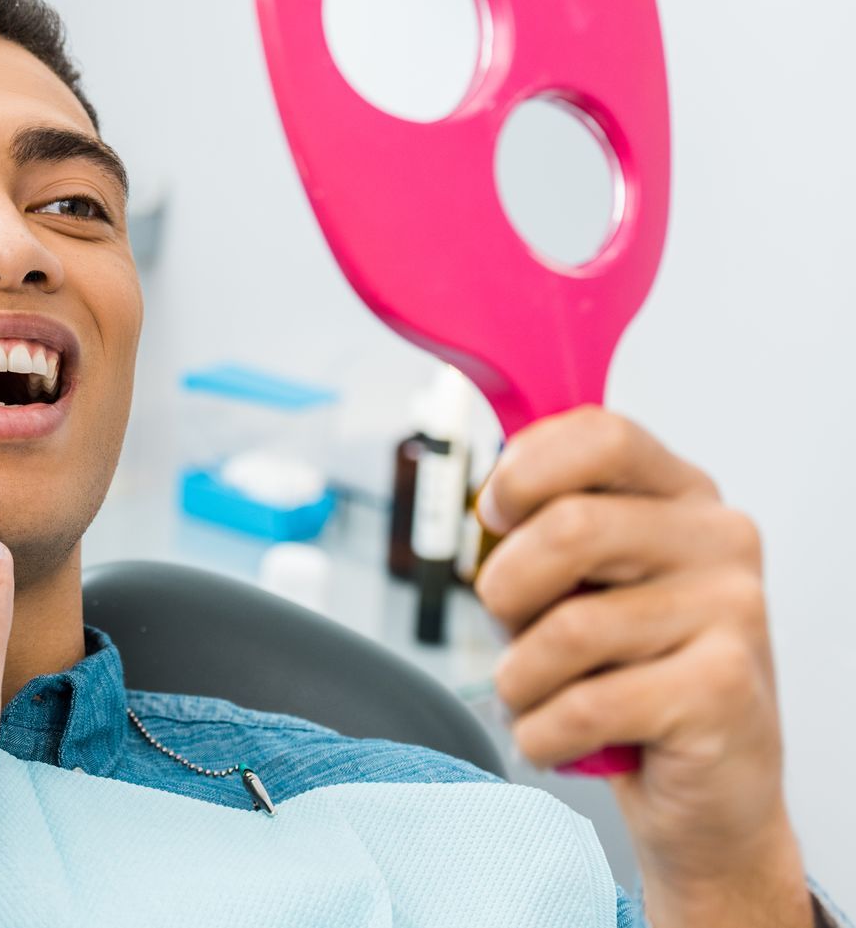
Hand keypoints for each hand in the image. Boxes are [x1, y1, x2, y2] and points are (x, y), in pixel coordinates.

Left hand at [475, 408, 813, 926]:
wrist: (710, 789)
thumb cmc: (632, 673)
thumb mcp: (592, 580)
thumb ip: (551, 522)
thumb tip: (490, 499)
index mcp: (682, 495)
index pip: (600, 435)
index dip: (524, 472)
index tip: (495, 517)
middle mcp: (719, 541)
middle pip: (568, 528)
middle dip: (504, 591)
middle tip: (510, 629)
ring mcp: (732, 613)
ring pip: (566, 628)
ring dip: (519, 679)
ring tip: (535, 697)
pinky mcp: (722, 691)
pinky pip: (583, 705)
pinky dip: (541, 732)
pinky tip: (555, 738)